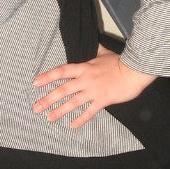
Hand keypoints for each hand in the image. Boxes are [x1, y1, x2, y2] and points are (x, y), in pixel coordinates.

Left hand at [33, 46, 155, 127]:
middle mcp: (85, 80)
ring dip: (59, 111)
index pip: (61, 72)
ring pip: (72, 102)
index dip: (47, 77)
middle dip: (48, 99)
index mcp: (84, 67)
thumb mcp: (104, 53)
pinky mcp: (102, 100)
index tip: (35, 83)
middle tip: (35, 107)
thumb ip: (96, 50)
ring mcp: (93, 91)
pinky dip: (80, 119)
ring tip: (49, 118)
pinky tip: (72, 126)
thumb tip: (92, 42)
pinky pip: (89, 112)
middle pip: (62, 90)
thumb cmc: (119, 62)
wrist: (134, 71)